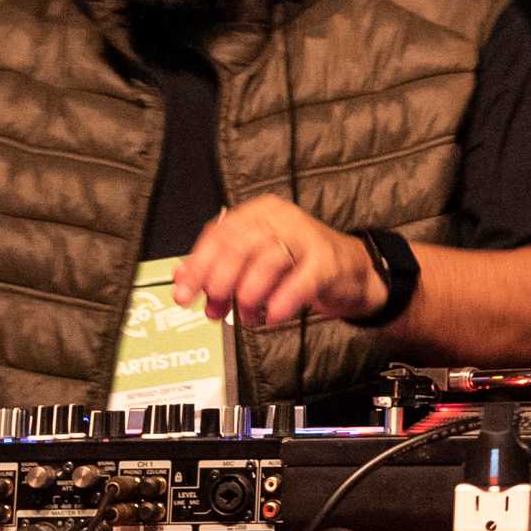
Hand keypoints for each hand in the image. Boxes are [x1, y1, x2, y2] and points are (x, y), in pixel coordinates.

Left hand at [174, 196, 383, 329]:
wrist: (350, 271)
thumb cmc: (296, 265)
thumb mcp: (253, 262)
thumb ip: (217, 267)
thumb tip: (180, 277)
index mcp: (258, 213)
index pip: (218, 235)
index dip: (197, 267)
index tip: (184, 295)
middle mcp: (281, 218)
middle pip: (239, 246)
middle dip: (220, 283)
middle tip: (215, 309)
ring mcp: (307, 236)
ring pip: (267, 261)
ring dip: (250, 296)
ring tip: (247, 316)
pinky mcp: (328, 260)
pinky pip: (300, 280)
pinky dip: (282, 301)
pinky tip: (273, 316)